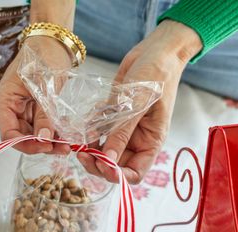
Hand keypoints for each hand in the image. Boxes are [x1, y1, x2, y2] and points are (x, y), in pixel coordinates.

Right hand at [0, 37, 72, 155]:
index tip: (45, 147)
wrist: (53, 41)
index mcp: (5, 101)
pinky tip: (66, 135)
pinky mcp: (34, 107)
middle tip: (62, 149)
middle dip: (41, 145)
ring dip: (49, 141)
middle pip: (21, 136)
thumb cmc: (44, 56)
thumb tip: (43, 140)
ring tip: (68, 144)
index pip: (8, 134)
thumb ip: (44, 115)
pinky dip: (53, 131)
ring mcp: (22, 108)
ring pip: (33, 133)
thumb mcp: (45, 87)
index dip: (25, 145)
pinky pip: (41, 125)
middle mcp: (11, 107)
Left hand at [79, 21, 201, 183]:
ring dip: (90, 147)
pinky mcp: (113, 117)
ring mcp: (124, 129)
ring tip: (81, 135)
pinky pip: (97, 131)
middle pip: (114, 165)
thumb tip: (109, 161)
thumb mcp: (138, 104)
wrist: (156, 50)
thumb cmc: (156, 74)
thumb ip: (122, 133)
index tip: (101, 163)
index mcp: (150, 142)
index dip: (116, 174)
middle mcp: (137, 140)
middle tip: (81, 153)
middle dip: (96, 162)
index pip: (134, 174)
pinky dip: (90, 127)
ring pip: (102, 150)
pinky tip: (89, 116)